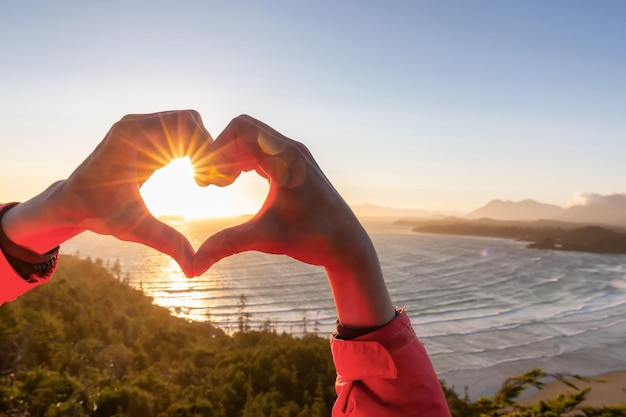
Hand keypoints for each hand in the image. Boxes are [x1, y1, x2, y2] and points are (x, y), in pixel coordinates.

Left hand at [2, 110, 212, 276]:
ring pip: (187, 125)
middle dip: (206, 147)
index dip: (205, 147)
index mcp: (131, 136)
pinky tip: (194, 176)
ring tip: (203, 181)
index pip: (184, 124)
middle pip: (189, 120)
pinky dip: (192, 151)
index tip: (208, 180)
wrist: (72, 202)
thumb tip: (194, 269)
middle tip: (210, 181)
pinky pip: (179, 133)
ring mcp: (141, 127)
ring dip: (201, 149)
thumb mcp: (135, 228)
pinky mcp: (145, 136)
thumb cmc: (98, 212)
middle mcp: (136, 125)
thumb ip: (167, 242)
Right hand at [194, 115, 394, 326]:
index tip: (207, 181)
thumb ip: (227, 245)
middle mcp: (291, 150)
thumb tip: (192, 266)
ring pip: (254, 140)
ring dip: (233, 156)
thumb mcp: (265, 239)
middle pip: (244, 130)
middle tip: (211, 183)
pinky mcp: (296, 166)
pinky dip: (246, 160)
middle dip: (222, 151)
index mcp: (285, 158)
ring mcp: (295, 156)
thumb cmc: (312, 238)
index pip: (240, 129)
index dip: (217, 149)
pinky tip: (236, 181)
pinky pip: (264, 150)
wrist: (347, 244)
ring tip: (221, 184)